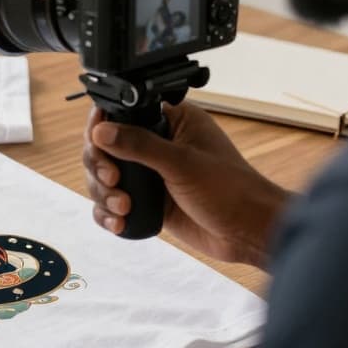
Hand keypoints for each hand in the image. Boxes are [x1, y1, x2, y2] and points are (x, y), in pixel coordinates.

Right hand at [83, 103, 289, 266]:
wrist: (248, 233)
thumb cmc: (231, 190)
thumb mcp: (182, 163)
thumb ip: (139, 145)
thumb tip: (101, 131)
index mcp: (171, 121)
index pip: (123, 114)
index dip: (102, 128)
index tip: (99, 143)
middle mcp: (158, 145)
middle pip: (105, 148)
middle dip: (101, 168)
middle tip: (113, 180)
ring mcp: (152, 175)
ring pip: (105, 178)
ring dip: (105, 194)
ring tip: (123, 207)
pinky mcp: (149, 202)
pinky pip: (114, 204)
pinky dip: (108, 213)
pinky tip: (118, 222)